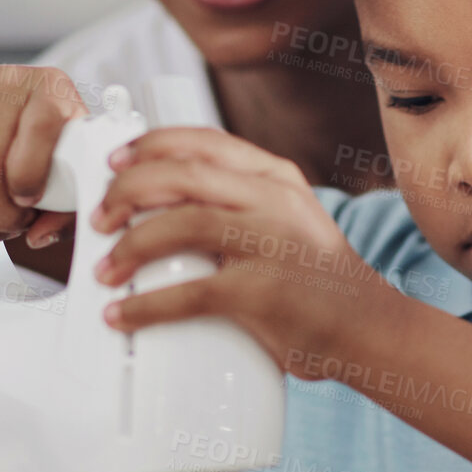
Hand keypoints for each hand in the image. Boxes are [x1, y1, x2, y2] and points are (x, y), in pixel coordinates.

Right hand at [0, 65, 86, 246]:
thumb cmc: (40, 133)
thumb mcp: (69, 156)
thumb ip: (68, 202)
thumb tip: (40, 236)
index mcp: (50, 89)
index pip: (40, 129)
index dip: (31, 176)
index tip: (28, 202)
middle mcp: (6, 86)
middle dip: (1, 216)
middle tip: (10, 227)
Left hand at [90, 127, 398, 373]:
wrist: (372, 329)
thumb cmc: (321, 283)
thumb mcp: (289, 222)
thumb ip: (240, 207)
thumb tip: (162, 214)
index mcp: (277, 178)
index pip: (203, 141)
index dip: (150, 146)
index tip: (116, 162)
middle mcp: (274, 200)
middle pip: (181, 174)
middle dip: (126, 192)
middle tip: (100, 219)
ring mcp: (271, 243)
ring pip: (180, 223)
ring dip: (128, 245)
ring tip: (106, 268)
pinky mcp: (263, 292)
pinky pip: (189, 292)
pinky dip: (146, 304)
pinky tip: (124, 314)